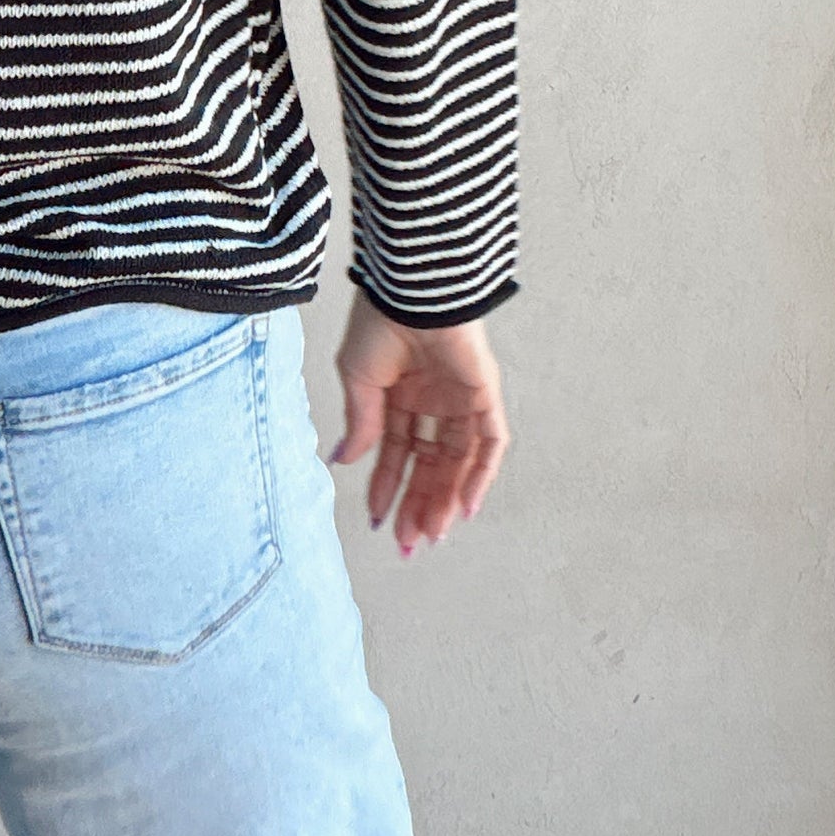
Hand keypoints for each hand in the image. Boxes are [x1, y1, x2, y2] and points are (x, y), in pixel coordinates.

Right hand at [326, 290, 509, 555]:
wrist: (411, 293)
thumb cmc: (378, 323)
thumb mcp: (358, 379)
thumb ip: (360, 424)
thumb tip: (344, 460)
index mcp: (397, 392)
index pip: (395, 449)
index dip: (387, 484)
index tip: (377, 518)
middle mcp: (430, 399)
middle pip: (428, 463)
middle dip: (416, 503)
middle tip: (406, 542)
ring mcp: (459, 398)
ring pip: (457, 461)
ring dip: (445, 498)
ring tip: (430, 534)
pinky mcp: (484, 394)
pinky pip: (490, 442)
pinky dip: (481, 475)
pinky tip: (466, 506)